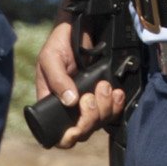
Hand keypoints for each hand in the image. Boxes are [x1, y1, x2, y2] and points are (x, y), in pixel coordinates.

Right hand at [34, 17, 124, 148]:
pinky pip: (113, 109)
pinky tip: (115, 92)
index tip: (76, 127)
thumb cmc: (59, 44)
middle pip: (83, 131)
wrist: (79, 28)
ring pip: (100, 121)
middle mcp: (70, 107)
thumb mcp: (50, 59)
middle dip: (90, 117)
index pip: (59, 134)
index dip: (69, 137)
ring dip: (105, 107)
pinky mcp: (103, 95)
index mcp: (52, 103)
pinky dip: (116, 103)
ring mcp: (88, 101)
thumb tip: (70, 101)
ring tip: (104, 87)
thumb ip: (57, 80)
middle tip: (90, 96)